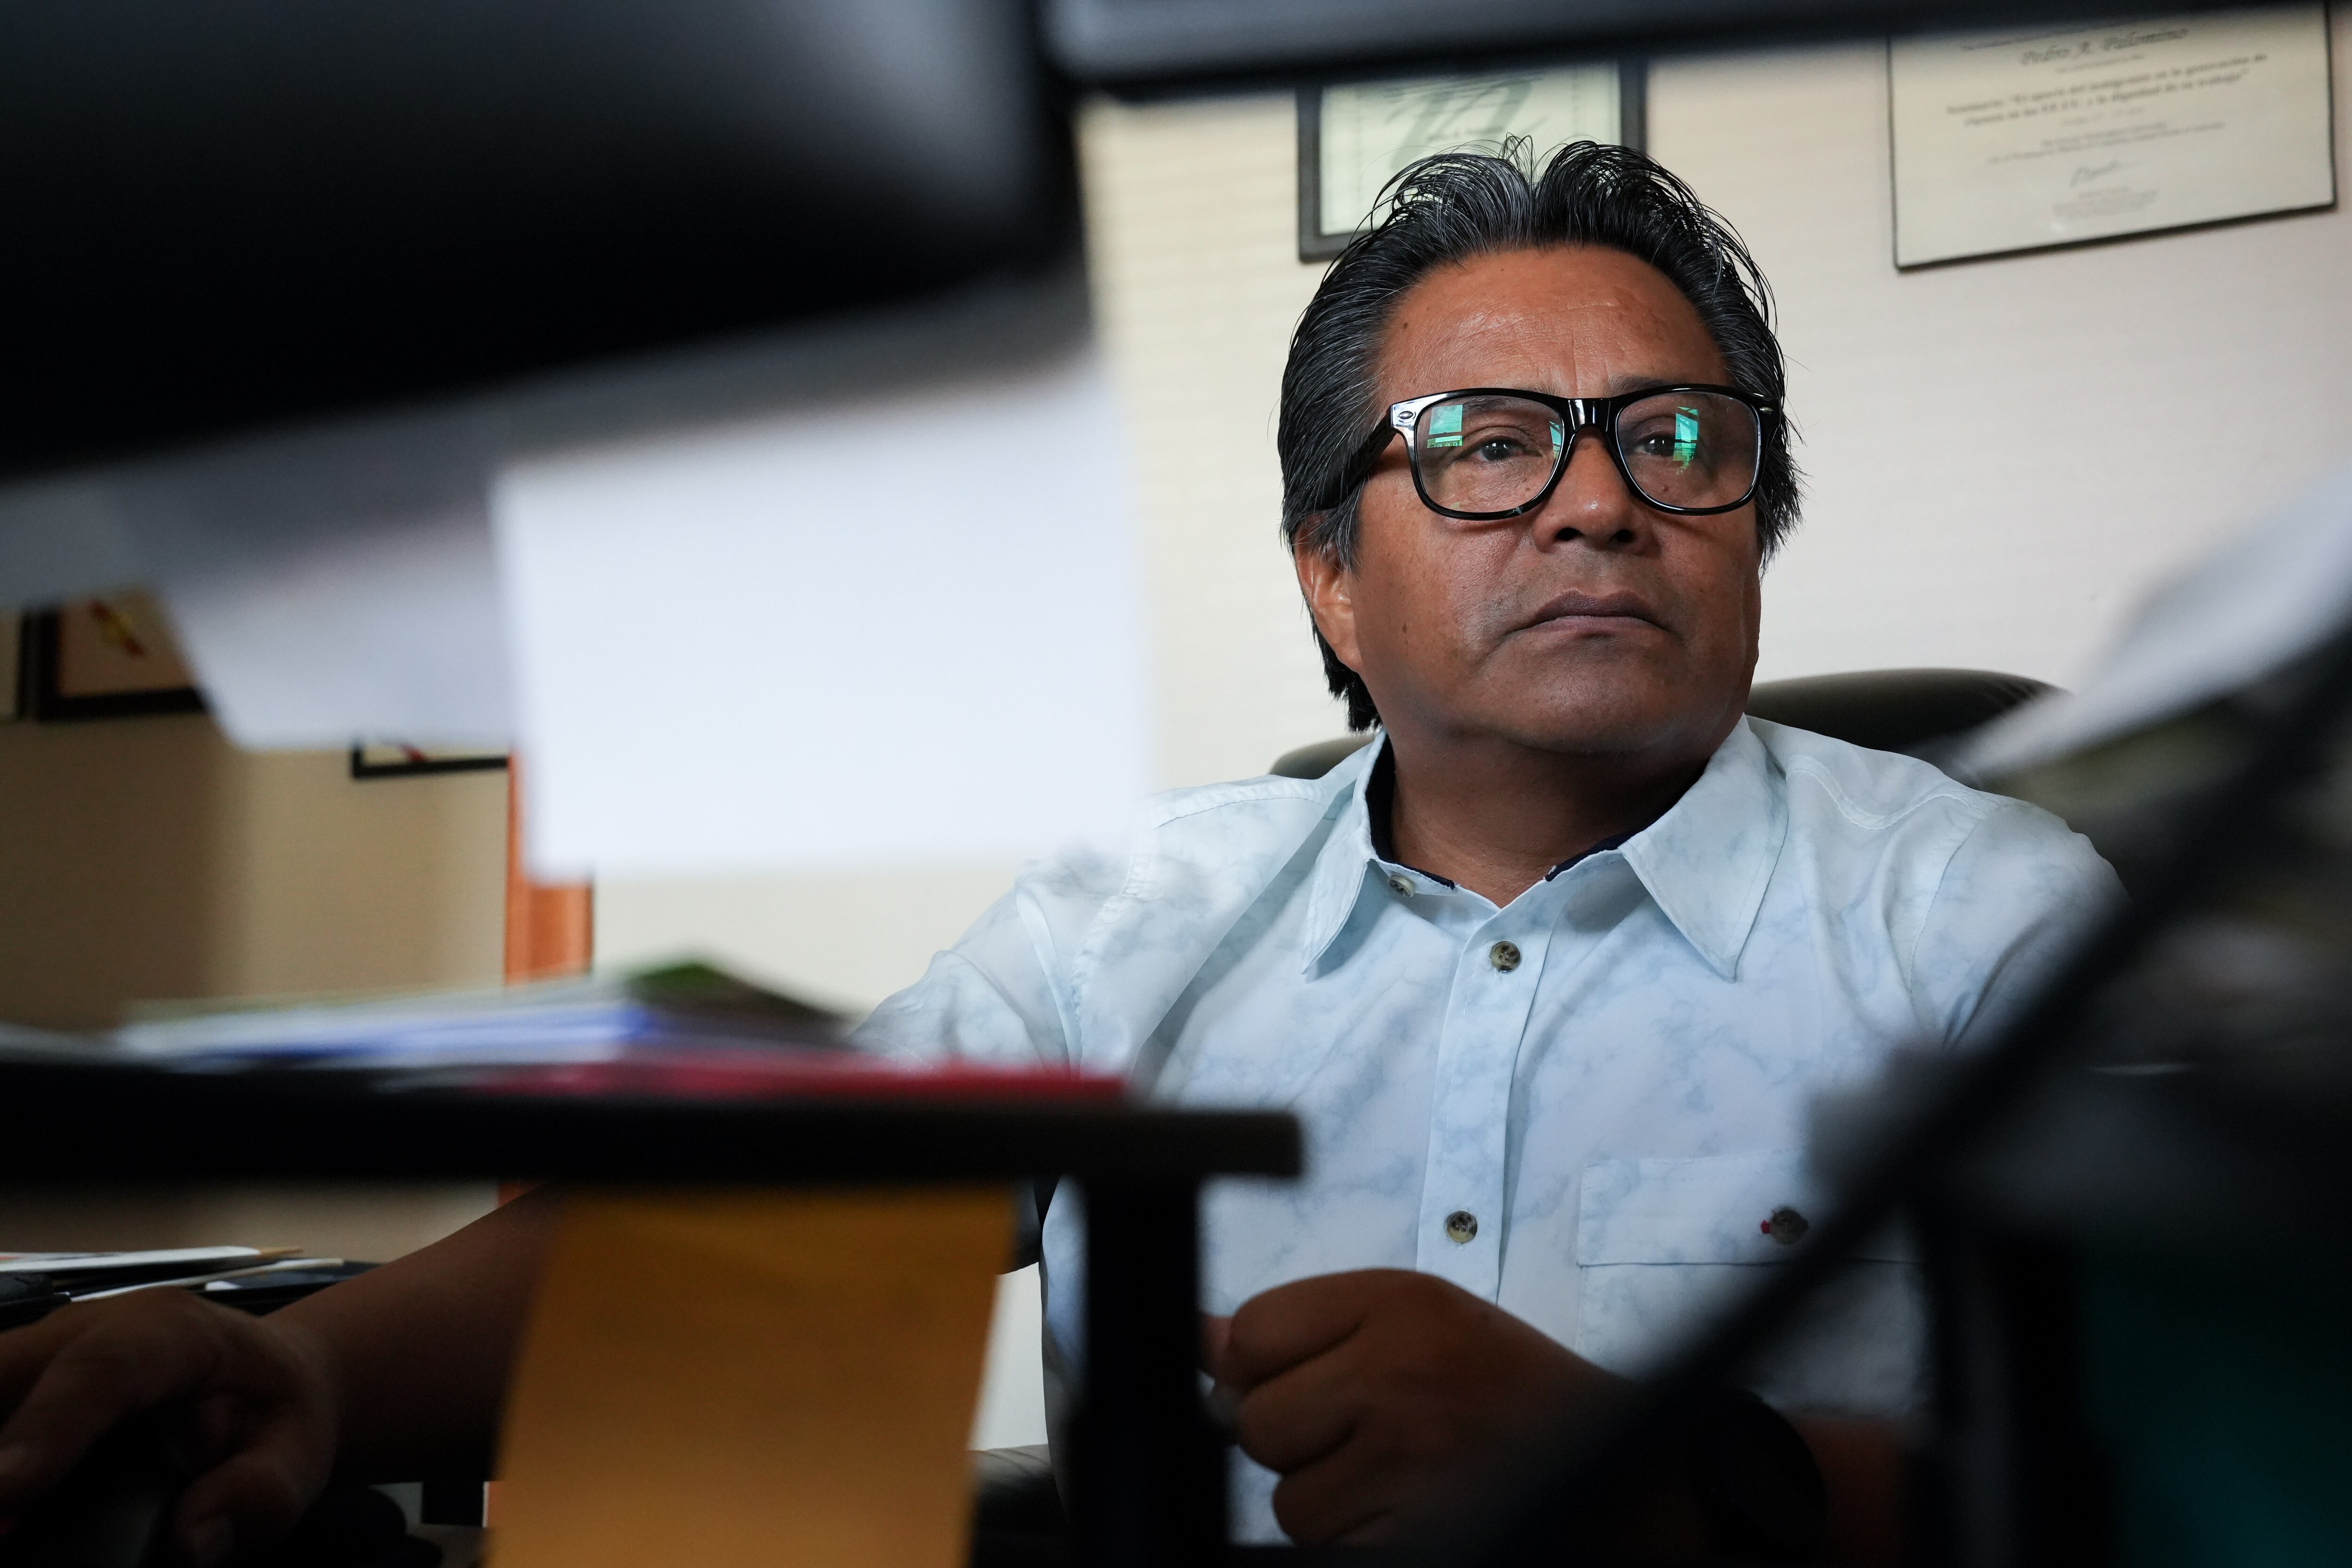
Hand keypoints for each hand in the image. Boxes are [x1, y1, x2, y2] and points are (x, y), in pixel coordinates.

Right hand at [0, 1289, 339, 1565]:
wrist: (265, 1374)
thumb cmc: (275, 1408)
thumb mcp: (299, 1449)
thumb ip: (260, 1492)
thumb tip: (191, 1539)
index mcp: (174, 1332)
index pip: (104, 1367)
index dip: (50, 1426)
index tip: (11, 1488)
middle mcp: (95, 1327)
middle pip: (10, 1369)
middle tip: (3, 1523)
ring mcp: (48, 1351)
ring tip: (9, 1518)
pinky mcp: (25, 1380)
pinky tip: (12, 1503)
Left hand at [1206, 1268, 1622, 1544]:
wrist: (1614, 1458)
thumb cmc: (1505, 1385)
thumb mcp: (1415, 1318)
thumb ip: (1305, 1326)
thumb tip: (1198, 1339)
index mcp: (1398, 1303)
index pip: (1251, 1334)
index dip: (1260, 1370)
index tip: (1306, 1383)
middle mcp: (1398, 1372)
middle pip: (1257, 1422)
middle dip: (1294, 1440)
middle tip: (1361, 1433)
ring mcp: (1407, 1459)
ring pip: (1288, 1501)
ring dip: (1329, 1499)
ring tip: (1397, 1474)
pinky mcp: (1413, 1533)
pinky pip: (1330, 1546)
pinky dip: (1359, 1539)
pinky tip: (1409, 1510)